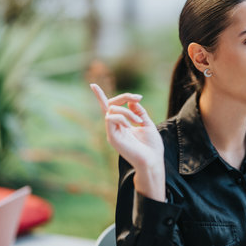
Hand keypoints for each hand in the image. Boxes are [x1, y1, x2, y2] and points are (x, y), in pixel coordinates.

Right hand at [90, 84, 165, 200]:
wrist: (152, 160)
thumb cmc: (152, 146)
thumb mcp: (147, 123)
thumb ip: (138, 111)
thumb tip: (131, 100)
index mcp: (122, 124)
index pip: (109, 108)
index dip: (100, 96)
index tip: (93, 85)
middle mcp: (115, 127)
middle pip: (111, 104)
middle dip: (124, 96)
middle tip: (138, 98)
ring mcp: (112, 132)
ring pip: (112, 109)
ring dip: (128, 111)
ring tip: (138, 121)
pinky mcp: (112, 137)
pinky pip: (111, 118)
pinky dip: (122, 117)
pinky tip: (131, 126)